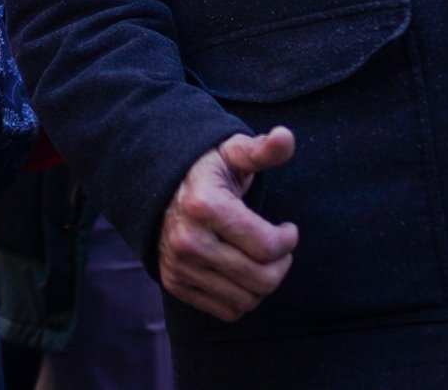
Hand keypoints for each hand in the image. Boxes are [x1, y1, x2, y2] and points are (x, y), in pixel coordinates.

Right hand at [158, 128, 298, 322]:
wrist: (158, 189)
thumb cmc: (207, 170)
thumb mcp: (233, 153)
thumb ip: (263, 150)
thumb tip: (286, 136)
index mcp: (205, 206)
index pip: (268, 247)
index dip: (289, 240)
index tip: (288, 229)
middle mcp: (188, 240)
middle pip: (262, 279)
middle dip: (282, 264)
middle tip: (279, 247)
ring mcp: (179, 266)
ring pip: (247, 300)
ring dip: (263, 283)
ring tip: (261, 259)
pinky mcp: (176, 284)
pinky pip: (227, 312)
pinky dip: (243, 298)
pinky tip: (242, 273)